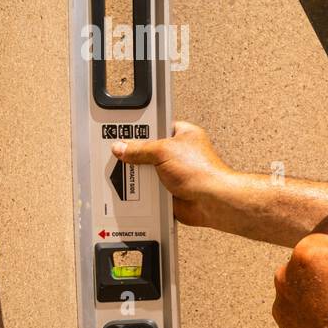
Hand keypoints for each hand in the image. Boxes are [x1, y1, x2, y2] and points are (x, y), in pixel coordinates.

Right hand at [110, 120, 234, 226]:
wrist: (212, 202)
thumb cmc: (201, 172)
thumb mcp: (164, 151)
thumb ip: (140, 149)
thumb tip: (122, 147)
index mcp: (182, 134)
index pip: (155, 126)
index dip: (138, 128)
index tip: (119, 129)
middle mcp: (177, 152)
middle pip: (147, 150)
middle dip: (133, 154)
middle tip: (114, 153)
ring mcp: (173, 172)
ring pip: (146, 170)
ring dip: (136, 174)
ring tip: (118, 172)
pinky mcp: (168, 190)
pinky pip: (148, 188)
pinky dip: (140, 191)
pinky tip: (127, 189)